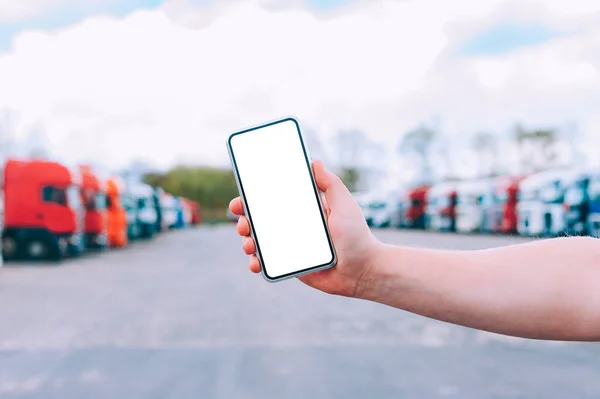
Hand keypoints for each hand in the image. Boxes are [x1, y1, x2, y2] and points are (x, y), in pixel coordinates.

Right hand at [229, 159, 381, 296]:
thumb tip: (315, 161)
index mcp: (303, 210)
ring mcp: (290, 247)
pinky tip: (255, 262)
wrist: (363, 270)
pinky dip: (256, 262)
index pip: (273, 199)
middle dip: (244, 219)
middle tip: (243, 222)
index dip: (254, 197)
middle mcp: (293, 226)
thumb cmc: (357, 236)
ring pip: (259, 241)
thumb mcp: (344, 205)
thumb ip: (330, 184)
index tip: (243, 196)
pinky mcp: (291, 266)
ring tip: (249, 243)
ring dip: (247, 240)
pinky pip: (268, 263)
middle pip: (259, 220)